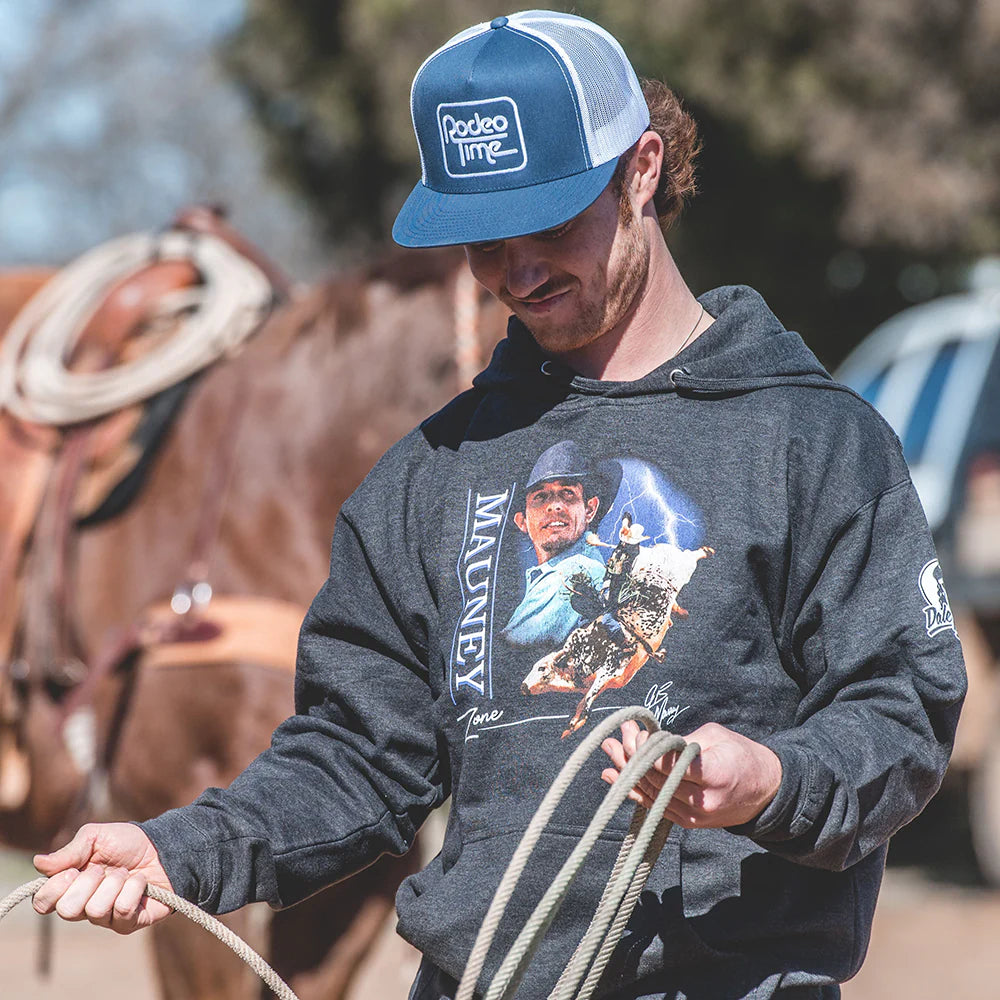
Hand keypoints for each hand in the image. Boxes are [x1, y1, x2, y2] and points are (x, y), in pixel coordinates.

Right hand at [32, 822, 174, 933]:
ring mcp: (105, 918)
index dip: (55, 888)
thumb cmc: (128, 842)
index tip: (73, 870)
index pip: (43, 903)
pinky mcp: (127, 924)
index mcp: (69, 886)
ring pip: (96, 910)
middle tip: (104, 869)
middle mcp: (83, 906)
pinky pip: (122, 911)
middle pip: (67, 911)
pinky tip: (140, 882)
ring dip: (115, 883)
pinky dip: (133, 888)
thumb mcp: (97, 837)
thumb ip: (69, 851)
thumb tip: (37, 863)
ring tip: (126, 873)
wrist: (164, 847)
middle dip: (89, 882)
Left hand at [601, 720, 781, 827]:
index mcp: (714, 776)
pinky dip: (635, 791)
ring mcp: (695, 816)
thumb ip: (682, 741)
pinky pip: (656, 806)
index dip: (646, 749)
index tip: (636, 732)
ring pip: (651, 794)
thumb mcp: (716, 737)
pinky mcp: (689, 823)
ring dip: (627, 772)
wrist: (767, 792)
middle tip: (616, 737)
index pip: (667, 765)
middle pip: (654, 780)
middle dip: (630, 757)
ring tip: (610, 751)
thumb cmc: (742, 756)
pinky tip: (615, 777)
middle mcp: (703, 801)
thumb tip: (648, 741)